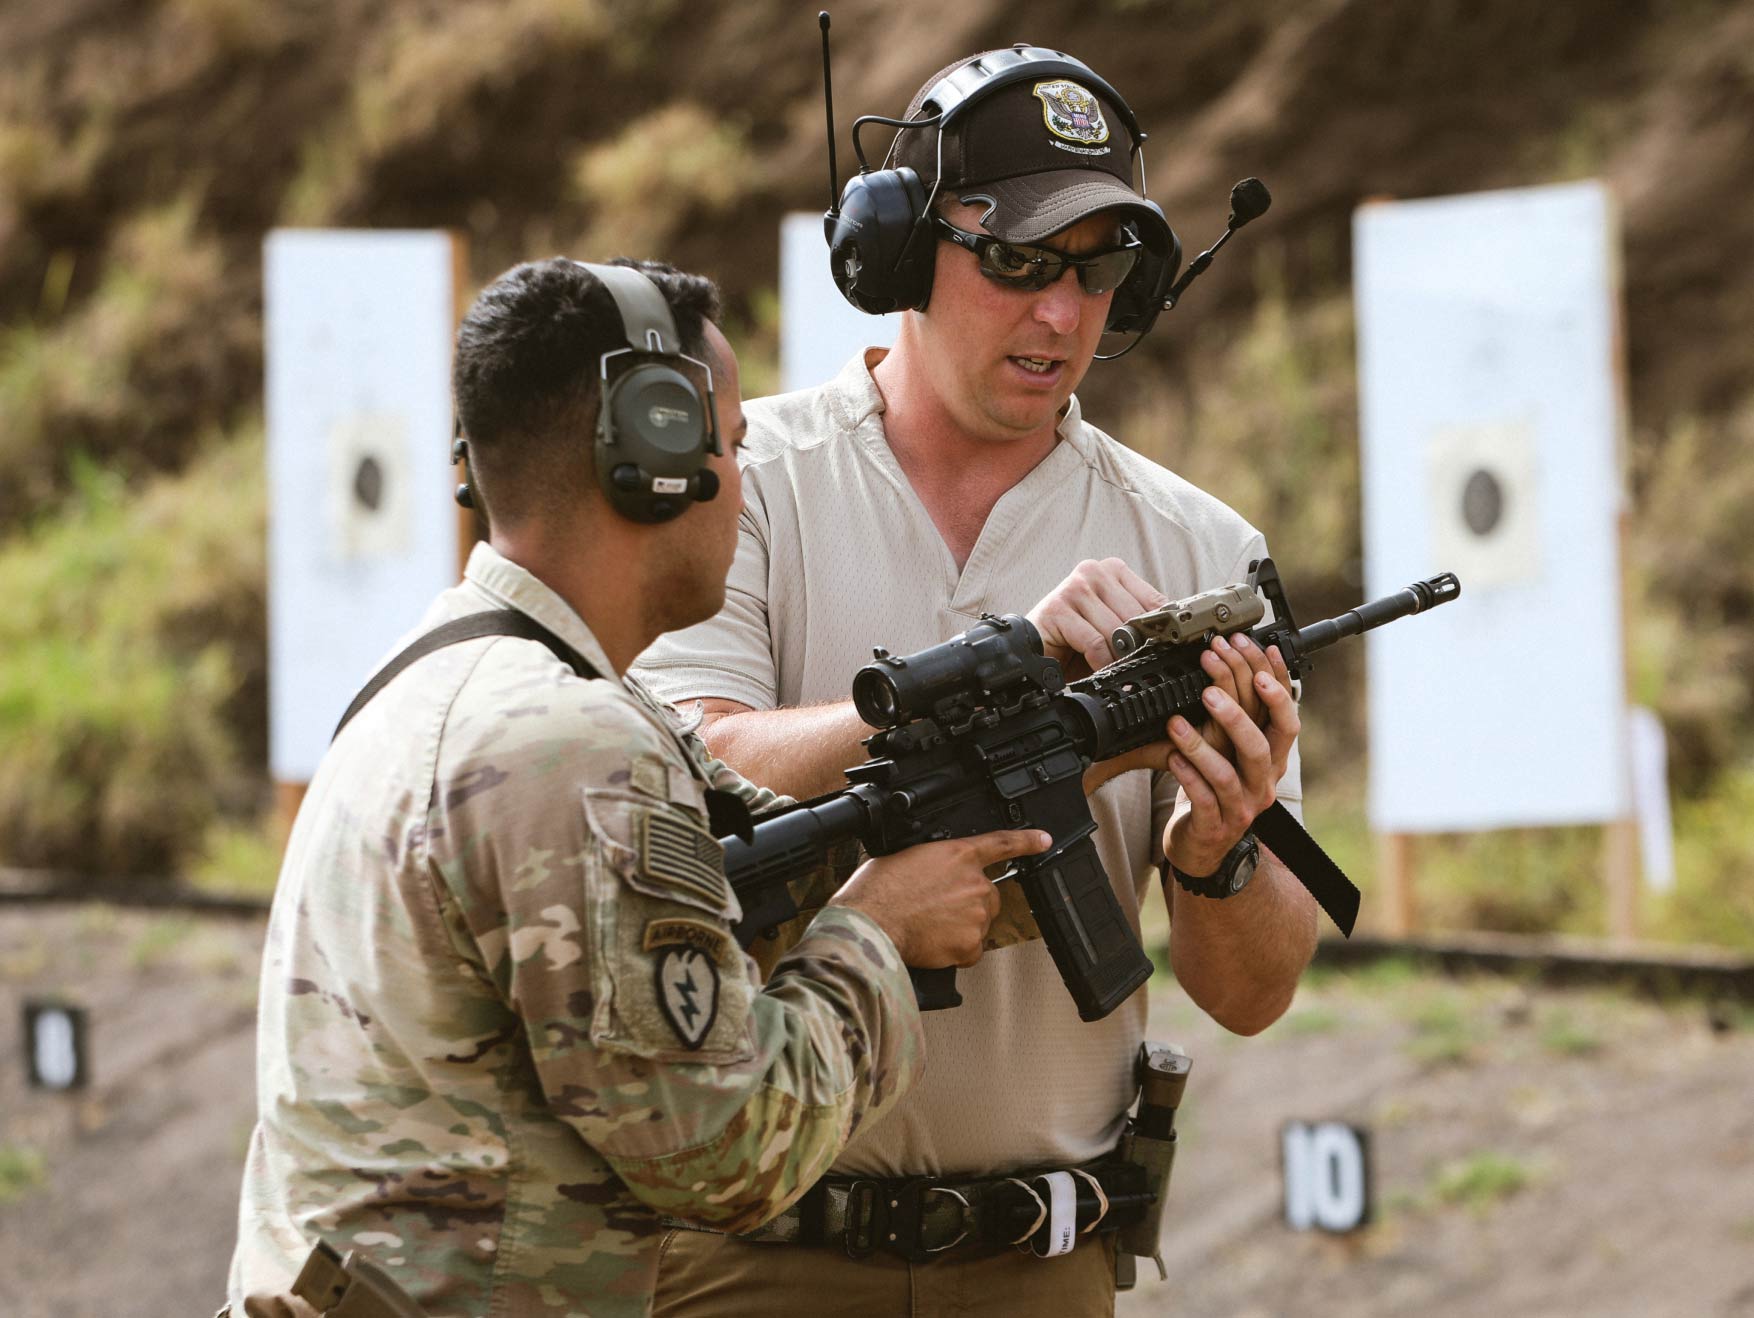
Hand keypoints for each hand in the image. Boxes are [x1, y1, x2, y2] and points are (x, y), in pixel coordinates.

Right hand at [829, 829, 1051, 967]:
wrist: (872, 922)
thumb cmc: (878, 890)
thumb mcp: (907, 858)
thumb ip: (935, 864)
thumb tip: (935, 876)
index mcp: (958, 854)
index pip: (1002, 844)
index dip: (1027, 841)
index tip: (1043, 840)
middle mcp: (975, 883)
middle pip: (989, 896)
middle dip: (970, 905)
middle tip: (938, 910)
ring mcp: (976, 914)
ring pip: (979, 925)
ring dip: (960, 928)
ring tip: (927, 927)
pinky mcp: (971, 944)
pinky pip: (971, 951)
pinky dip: (956, 952)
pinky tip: (933, 945)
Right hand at [1027, 558, 1166, 680]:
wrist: (1034, 649)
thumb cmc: (1075, 641)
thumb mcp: (1114, 628)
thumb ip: (1140, 625)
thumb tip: (1176, 636)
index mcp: (1113, 570)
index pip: (1155, 601)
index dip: (1163, 631)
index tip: (1169, 651)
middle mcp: (1094, 571)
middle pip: (1136, 617)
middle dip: (1138, 648)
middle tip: (1137, 667)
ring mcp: (1074, 587)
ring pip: (1117, 630)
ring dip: (1118, 658)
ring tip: (1114, 670)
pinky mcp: (1057, 608)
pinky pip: (1095, 642)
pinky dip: (1100, 662)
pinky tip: (1096, 669)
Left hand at [1161, 644, 1298, 876]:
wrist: (1203, 845)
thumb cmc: (1215, 788)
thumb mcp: (1232, 751)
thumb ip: (1236, 717)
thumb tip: (1230, 661)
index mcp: (1271, 759)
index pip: (1286, 719)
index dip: (1278, 685)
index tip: (1261, 651)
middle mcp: (1262, 782)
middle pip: (1262, 744)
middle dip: (1237, 711)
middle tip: (1209, 685)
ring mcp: (1240, 806)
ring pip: (1228, 773)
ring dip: (1201, 744)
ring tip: (1175, 722)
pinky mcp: (1215, 825)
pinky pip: (1203, 798)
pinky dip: (1187, 775)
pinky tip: (1171, 757)